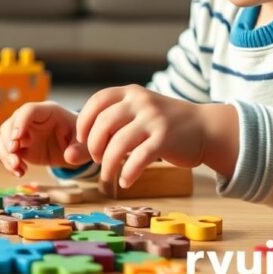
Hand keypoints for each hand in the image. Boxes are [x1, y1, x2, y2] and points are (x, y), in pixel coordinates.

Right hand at [0, 101, 90, 176]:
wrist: (76, 148)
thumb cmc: (81, 139)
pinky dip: (9, 163)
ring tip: (18, 168)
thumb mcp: (85, 144)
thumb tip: (69, 157)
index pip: (28, 110)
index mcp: (48, 112)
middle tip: (15, 158)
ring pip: (3, 138)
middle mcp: (32, 120)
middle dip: (8, 141)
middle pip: (10, 124)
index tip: (16, 138)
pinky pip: (6, 153)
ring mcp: (24, 133)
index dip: (20, 122)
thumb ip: (79, 150)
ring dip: (6, 154)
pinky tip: (20, 172)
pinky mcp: (21, 147)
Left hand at [76, 85, 207, 186]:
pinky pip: (139, 158)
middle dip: (94, 146)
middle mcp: (141, 101)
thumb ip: (103, 134)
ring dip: (108, 164)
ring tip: (108, 175)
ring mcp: (154, 119)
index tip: (82, 140)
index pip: (97, 100)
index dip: (84, 121)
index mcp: (130, 92)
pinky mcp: (166, 139)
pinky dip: (128, 172)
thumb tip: (67, 156)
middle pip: (104, 124)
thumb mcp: (133, 120)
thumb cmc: (161, 125)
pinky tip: (125, 181)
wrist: (205, 128)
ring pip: (119, 143)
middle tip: (96, 159)